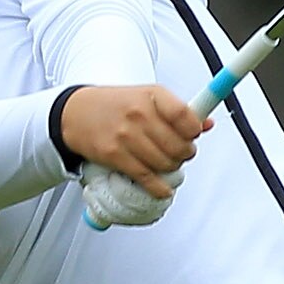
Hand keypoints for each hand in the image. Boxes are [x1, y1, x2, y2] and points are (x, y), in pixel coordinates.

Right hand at [61, 85, 210, 200]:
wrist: (76, 113)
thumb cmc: (114, 105)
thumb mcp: (147, 97)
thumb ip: (178, 110)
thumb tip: (207, 123)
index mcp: (152, 95)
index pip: (186, 116)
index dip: (195, 131)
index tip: (193, 135)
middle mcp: (139, 114)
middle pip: (179, 145)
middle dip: (184, 154)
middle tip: (180, 153)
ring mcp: (126, 135)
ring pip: (165, 163)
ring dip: (171, 168)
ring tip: (165, 163)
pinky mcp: (115, 155)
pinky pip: (146, 177)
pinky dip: (159, 187)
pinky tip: (162, 187)